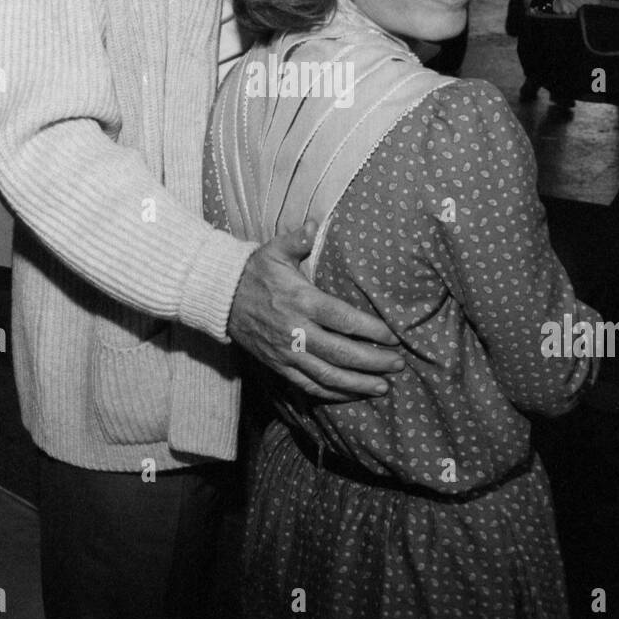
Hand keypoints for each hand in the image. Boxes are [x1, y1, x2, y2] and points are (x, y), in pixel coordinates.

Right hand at [228, 220, 403, 401]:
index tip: (392, 336)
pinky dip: (333, 393)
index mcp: (300, 301)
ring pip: (327, 375)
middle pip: (340, 352)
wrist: (220, 298)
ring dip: (358, 383)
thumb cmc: (254, 272)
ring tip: (383, 386)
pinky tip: (353, 394)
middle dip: (372, 361)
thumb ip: (298, 239)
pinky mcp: (278, 366)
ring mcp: (286, 352)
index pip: (341, 319)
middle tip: (398, 363)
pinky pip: (308, 385)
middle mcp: (295, 331)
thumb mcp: (274, 250)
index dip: (369, 330)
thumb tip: (315, 224)